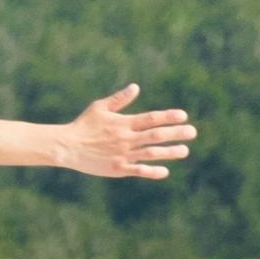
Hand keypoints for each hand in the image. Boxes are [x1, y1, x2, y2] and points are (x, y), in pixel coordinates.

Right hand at [47, 83, 198, 179]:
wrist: (67, 147)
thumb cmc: (83, 125)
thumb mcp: (99, 108)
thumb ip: (119, 99)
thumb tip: (135, 87)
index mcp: (123, 123)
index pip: (151, 118)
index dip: (168, 117)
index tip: (183, 115)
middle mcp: (126, 138)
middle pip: (156, 135)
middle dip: (176, 133)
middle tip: (192, 132)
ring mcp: (123, 154)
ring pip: (151, 153)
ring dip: (170, 152)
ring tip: (185, 150)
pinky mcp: (118, 169)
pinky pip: (139, 171)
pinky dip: (153, 171)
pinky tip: (165, 171)